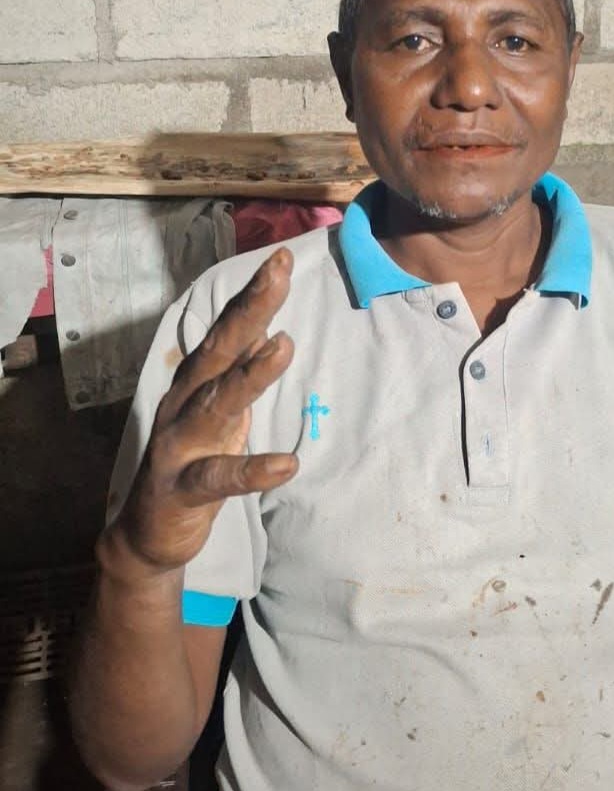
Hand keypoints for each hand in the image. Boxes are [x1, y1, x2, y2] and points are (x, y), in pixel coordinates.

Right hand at [108, 247, 297, 575]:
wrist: (148, 531)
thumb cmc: (195, 461)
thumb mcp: (220, 412)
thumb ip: (237, 374)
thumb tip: (266, 330)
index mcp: (196, 383)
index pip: (228, 331)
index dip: (253, 295)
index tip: (283, 258)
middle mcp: (183, 403)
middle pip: (219, 351)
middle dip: (250, 310)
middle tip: (280, 273)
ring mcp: (179, 445)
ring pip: (215, 404)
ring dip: (251, 376)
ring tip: (285, 345)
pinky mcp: (183, 488)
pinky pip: (218, 478)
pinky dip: (251, 470)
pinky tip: (287, 464)